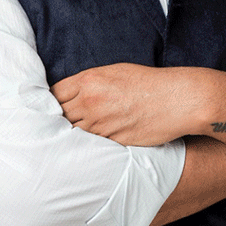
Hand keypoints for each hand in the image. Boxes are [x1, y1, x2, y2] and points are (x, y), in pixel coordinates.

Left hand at [51, 63, 206, 146]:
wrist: (178, 99)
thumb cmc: (149, 83)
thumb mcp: (115, 73)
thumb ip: (89, 84)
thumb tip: (71, 96)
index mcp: (89, 81)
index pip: (53, 94)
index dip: (47, 104)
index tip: (46, 111)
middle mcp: (91, 102)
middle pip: (57, 117)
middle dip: (54, 123)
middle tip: (47, 131)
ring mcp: (101, 124)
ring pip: (71, 136)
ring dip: (67, 140)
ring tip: (60, 145)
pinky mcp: (113, 142)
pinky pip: (91, 149)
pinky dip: (86, 150)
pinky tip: (83, 152)